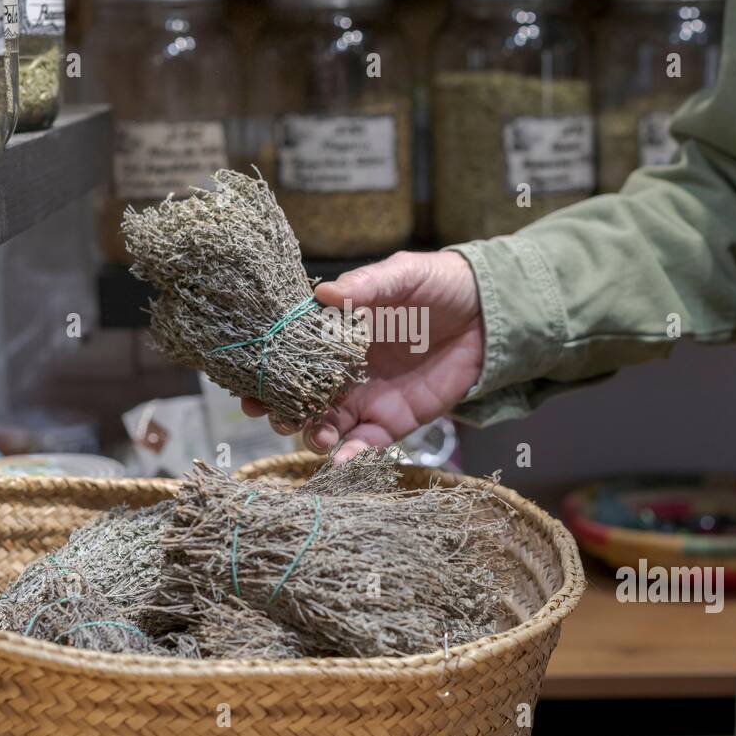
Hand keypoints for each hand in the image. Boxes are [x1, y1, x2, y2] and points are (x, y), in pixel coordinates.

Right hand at [243, 250, 483, 460]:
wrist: (489, 312)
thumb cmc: (440, 284)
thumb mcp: (403, 275)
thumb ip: (369, 285)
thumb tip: (326, 292)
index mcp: (335, 332)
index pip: (292, 353)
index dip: (268, 368)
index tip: (247, 381)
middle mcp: (343, 369)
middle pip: (300, 396)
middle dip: (282, 410)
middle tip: (274, 415)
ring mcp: (366, 397)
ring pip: (326, 425)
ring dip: (313, 435)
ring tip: (317, 437)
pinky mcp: (394, 420)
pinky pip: (366, 445)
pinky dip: (351, 456)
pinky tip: (343, 460)